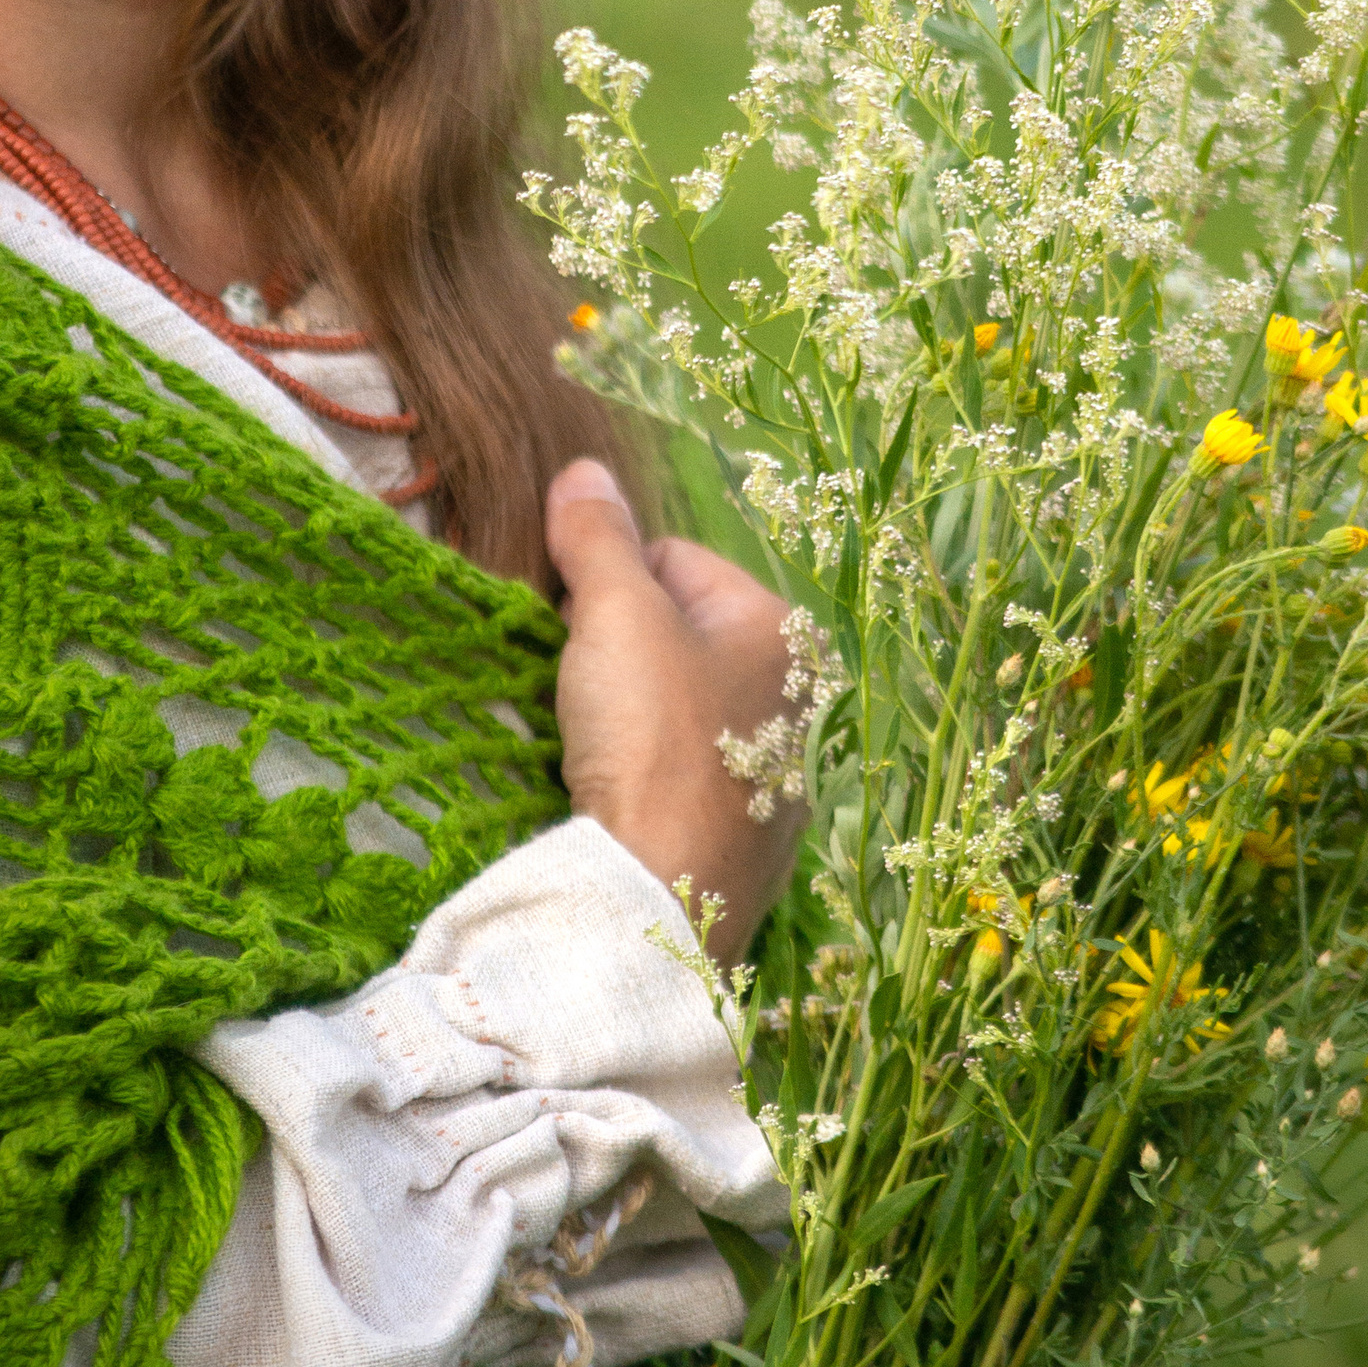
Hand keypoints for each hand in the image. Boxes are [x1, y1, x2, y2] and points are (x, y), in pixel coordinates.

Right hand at [546, 460, 801, 964]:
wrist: (661, 895)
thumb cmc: (654, 740)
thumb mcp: (617, 616)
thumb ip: (598, 538)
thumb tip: (584, 471)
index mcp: (780, 631)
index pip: (672, 560)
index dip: (606, 582)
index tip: (572, 625)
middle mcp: (795, 696)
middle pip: (675, 634)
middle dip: (616, 648)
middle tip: (579, 686)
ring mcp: (775, 774)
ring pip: (676, 708)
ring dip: (626, 712)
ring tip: (592, 741)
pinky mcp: (746, 838)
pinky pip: (680, 776)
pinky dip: (644, 774)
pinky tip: (617, 793)